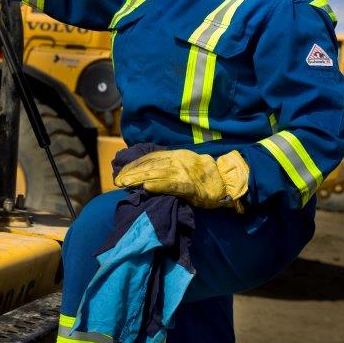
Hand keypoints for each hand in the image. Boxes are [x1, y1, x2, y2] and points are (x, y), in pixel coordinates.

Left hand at [114, 149, 248, 211]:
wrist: (225, 180)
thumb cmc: (204, 175)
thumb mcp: (185, 164)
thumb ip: (169, 166)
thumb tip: (147, 172)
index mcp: (176, 155)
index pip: (150, 158)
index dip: (134, 165)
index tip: (121, 172)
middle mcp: (178, 161)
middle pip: (150, 165)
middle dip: (132, 173)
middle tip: (118, 180)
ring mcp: (183, 172)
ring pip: (156, 174)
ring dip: (139, 179)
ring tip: (125, 183)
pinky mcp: (189, 185)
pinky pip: (171, 185)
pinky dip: (158, 185)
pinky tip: (146, 187)